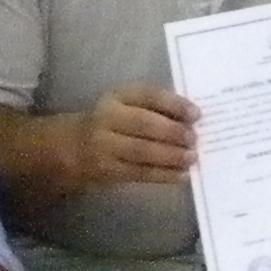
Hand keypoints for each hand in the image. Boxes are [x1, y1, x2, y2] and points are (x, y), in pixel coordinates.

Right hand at [75, 84, 198, 185]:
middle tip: (195, 139)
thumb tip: (193, 120)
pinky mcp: (108, 170)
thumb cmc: (113, 122)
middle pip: (144, 124)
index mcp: (118, 96)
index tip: (197, 114)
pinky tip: (182, 175)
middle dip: (173, 132)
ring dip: (170, 156)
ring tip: (192, 158)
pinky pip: (139, 173)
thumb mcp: (127, 105)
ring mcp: (105, 146)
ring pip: (141, 151)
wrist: (73, 146)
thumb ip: (156, 108)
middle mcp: (108, 118)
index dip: (174, 104)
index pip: (148, 95)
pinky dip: (163, 175)